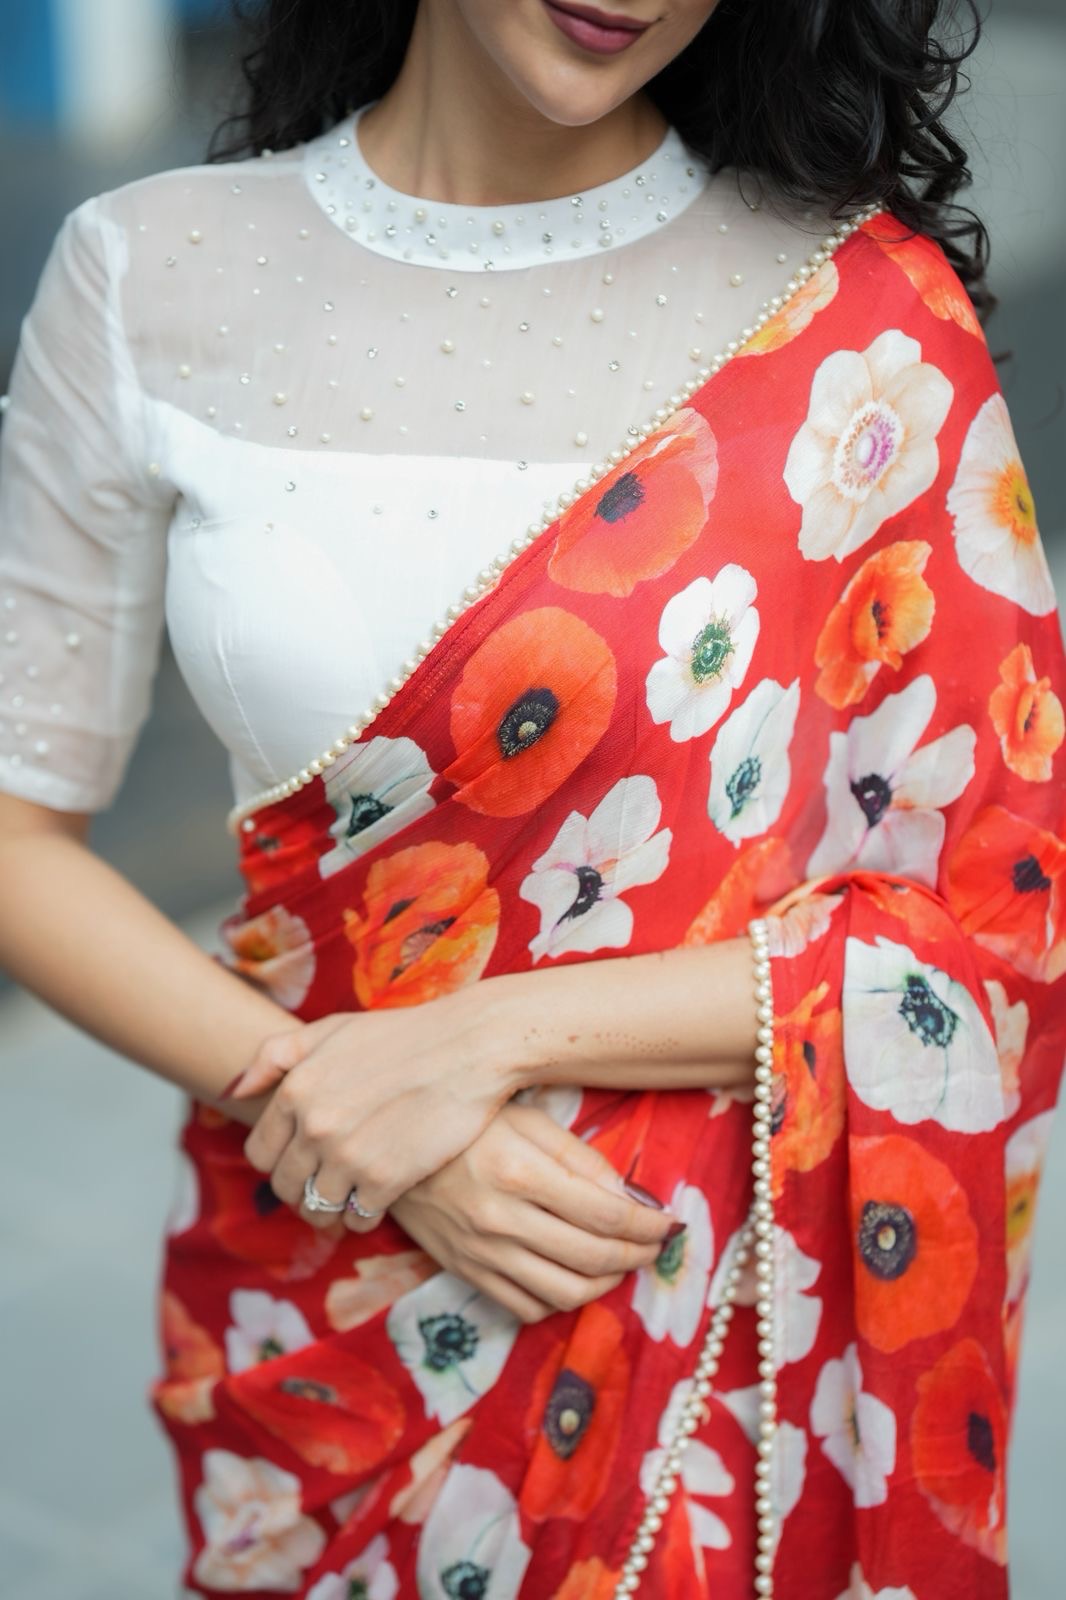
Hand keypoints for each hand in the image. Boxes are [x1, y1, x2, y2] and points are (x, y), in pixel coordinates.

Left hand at [234, 998, 514, 1226]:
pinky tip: (378, 1198)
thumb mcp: (332, 1029)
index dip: (277, 1163)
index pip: (260, 1153)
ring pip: (317, 1208)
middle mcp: (314, 1124)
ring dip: (329, 1209)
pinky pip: (357, 1219)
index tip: (299, 1162)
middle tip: (324, 1185)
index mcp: (296, 1089)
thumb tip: (234, 1091)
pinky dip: (364, 1216)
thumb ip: (275, 1055)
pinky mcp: (385, 1179)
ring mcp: (349, 1155)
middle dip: (300, 1190)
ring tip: (347, 1198)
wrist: (470, 1046)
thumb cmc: (403, 1034)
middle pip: (284, 1187)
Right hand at [390, 1100, 681, 1323]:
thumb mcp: (527, 1120)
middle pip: (593, 1259)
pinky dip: (561, 1301)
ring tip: (621, 1263)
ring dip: (607, 1284)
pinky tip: (573, 1278)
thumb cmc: (468, 1123)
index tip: (670, 1223)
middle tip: (657, 1246)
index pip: (606, 1215)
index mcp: (520, 1172)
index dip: (649, 1225)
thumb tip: (634, 1199)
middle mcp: (501, 1219)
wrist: (390, 1146)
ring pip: (565, 1293)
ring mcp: (481, 1252)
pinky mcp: (465, 1272)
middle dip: (639, 1256)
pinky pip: (526, 1308)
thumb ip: (581, 1160)